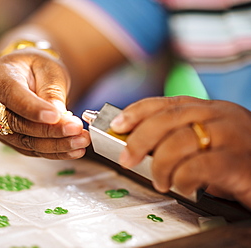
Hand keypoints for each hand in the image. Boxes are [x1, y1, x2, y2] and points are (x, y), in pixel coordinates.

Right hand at [0, 48, 89, 158]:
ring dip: (55, 145)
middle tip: (76, 130)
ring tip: (80, 142)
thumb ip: (52, 91)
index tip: (56, 116)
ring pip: (24, 141)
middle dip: (50, 130)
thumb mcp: (48, 70)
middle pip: (17, 123)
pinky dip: (53, 152)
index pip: (12, 95)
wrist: (27, 75)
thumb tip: (58, 116)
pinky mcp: (6, 138)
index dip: (33, 109)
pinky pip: (29, 149)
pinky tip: (72, 150)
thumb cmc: (36, 67)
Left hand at [110, 96, 250, 208]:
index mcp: (208, 109)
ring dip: (160, 165)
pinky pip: (198, 166)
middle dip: (140, 139)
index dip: (137, 111)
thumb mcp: (205, 143)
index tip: (117, 124)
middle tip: (127, 159)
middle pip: (168, 119)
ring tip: (160, 181)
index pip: (166, 103)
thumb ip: (177, 139)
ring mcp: (231, 136)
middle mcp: (219, 116)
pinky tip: (182, 186)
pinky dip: (181, 178)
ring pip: (179, 141)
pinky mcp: (239, 161)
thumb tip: (139, 147)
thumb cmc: (234, 160)